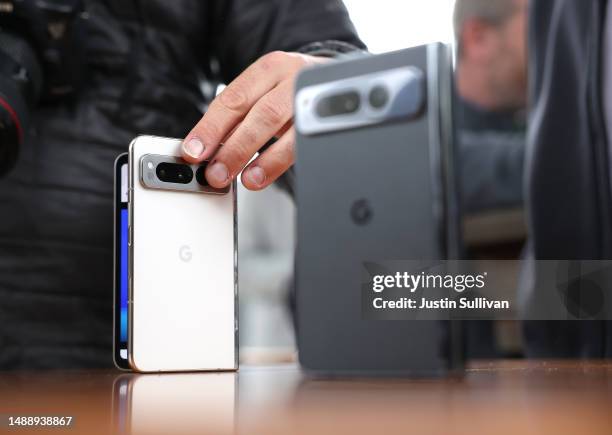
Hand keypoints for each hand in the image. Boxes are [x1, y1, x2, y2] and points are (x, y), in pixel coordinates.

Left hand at [181, 51, 326, 189]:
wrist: (332, 79)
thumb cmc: (288, 91)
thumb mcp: (262, 93)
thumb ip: (237, 119)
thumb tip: (207, 152)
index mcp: (269, 68)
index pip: (234, 98)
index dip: (211, 127)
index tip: (194, 151)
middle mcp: (293, 80)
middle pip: (262, 114)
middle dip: (236, 147)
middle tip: (217, 172)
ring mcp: (314, 101)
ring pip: (289, 131)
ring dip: (263, 160)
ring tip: (246, 179)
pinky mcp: (328, 123)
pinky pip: (306, 146)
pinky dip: (283, 163)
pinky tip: (268, 174)